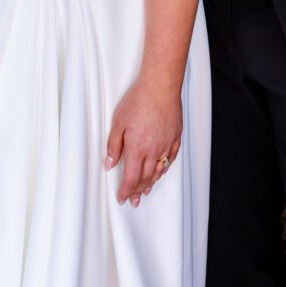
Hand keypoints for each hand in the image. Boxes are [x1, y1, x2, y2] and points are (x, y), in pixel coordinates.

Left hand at [105, 79, 182, 206]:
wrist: (160, 86)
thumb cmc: (139, 100)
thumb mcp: (118, 122)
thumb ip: (113, 146)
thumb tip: (110, 164)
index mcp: (137, 148)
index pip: (131, 178)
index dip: (125, 191)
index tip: (122, 198)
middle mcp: (154, 150)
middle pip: (146, 178)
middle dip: (137, 191)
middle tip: (133, 200)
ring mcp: (167, 145)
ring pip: (159, 171)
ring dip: (151, 184)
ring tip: (145, 191)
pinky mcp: (176, 137)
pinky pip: (171, 159)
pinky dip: (165, 169)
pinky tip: (161, 171)